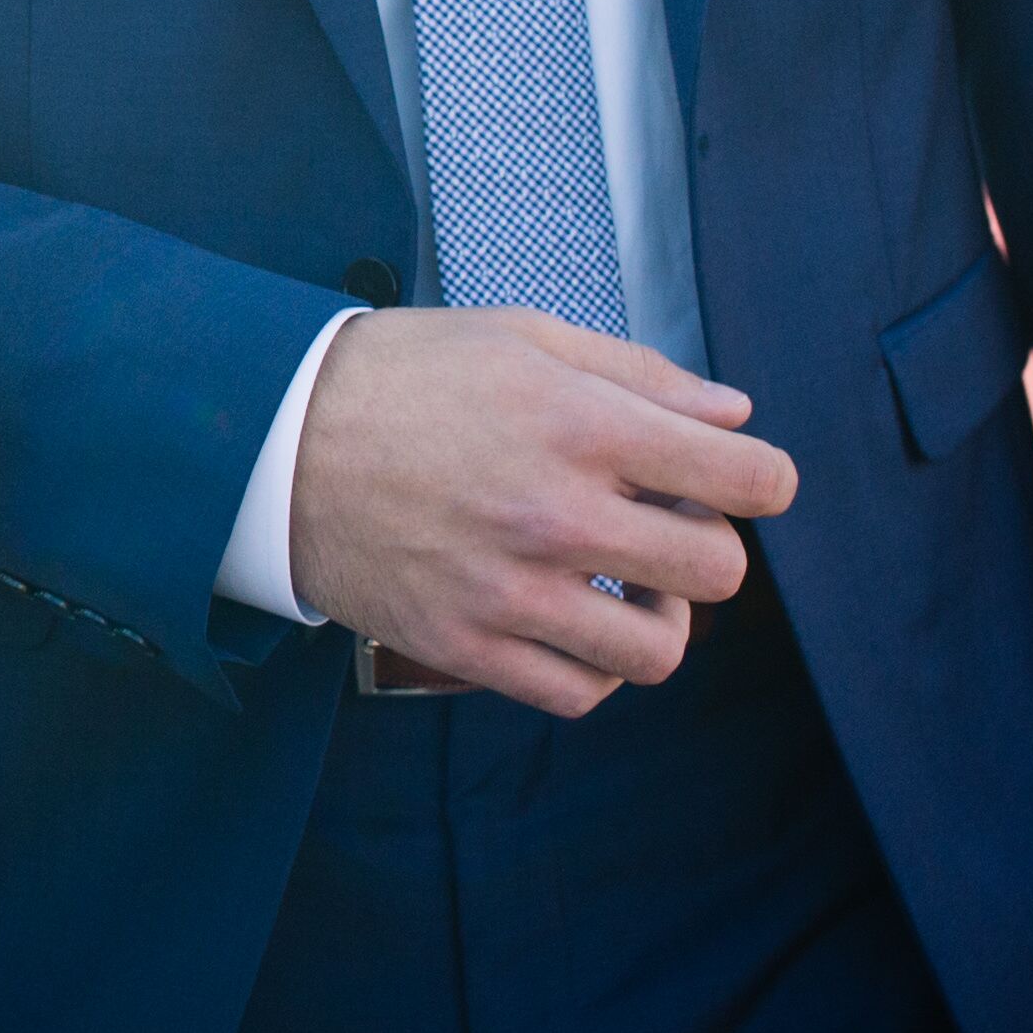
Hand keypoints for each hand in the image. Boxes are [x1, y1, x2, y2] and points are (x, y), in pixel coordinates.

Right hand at [281, 307, 788, 714]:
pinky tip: (570, 623)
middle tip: (664, 526)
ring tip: (624, 587)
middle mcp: (555, 513)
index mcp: (580, 423)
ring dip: (659, 619)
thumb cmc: (400, 377)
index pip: (746, 478)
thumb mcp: (522, 339)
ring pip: (658, 651)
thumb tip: (735, 417)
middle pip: (719, 571)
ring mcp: (510, 590)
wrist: (270, 440)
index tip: (739, 481)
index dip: (762, 480)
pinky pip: (577, 693)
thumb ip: (639, 376)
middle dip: (708, 545)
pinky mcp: (464, 645)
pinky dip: (591, 667)